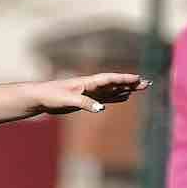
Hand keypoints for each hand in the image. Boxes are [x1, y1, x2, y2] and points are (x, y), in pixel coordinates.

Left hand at [27, 72, 148, 115]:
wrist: (39, 97)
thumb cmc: (51, 96)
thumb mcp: (67, 100)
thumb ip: (85, 103)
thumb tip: (102, 108)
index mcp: (87, 82)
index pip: (109, 79)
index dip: (123, 79)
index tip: (138, 79)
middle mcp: (91, 85)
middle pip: (115, 83)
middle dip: (130, 83)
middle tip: (147, 83)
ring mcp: (89, 92)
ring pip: (112, 90)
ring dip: (126, 89)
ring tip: (141, 88)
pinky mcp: (86, 99)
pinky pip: (105, 97)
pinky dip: (116, 97)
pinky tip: (125, 97)